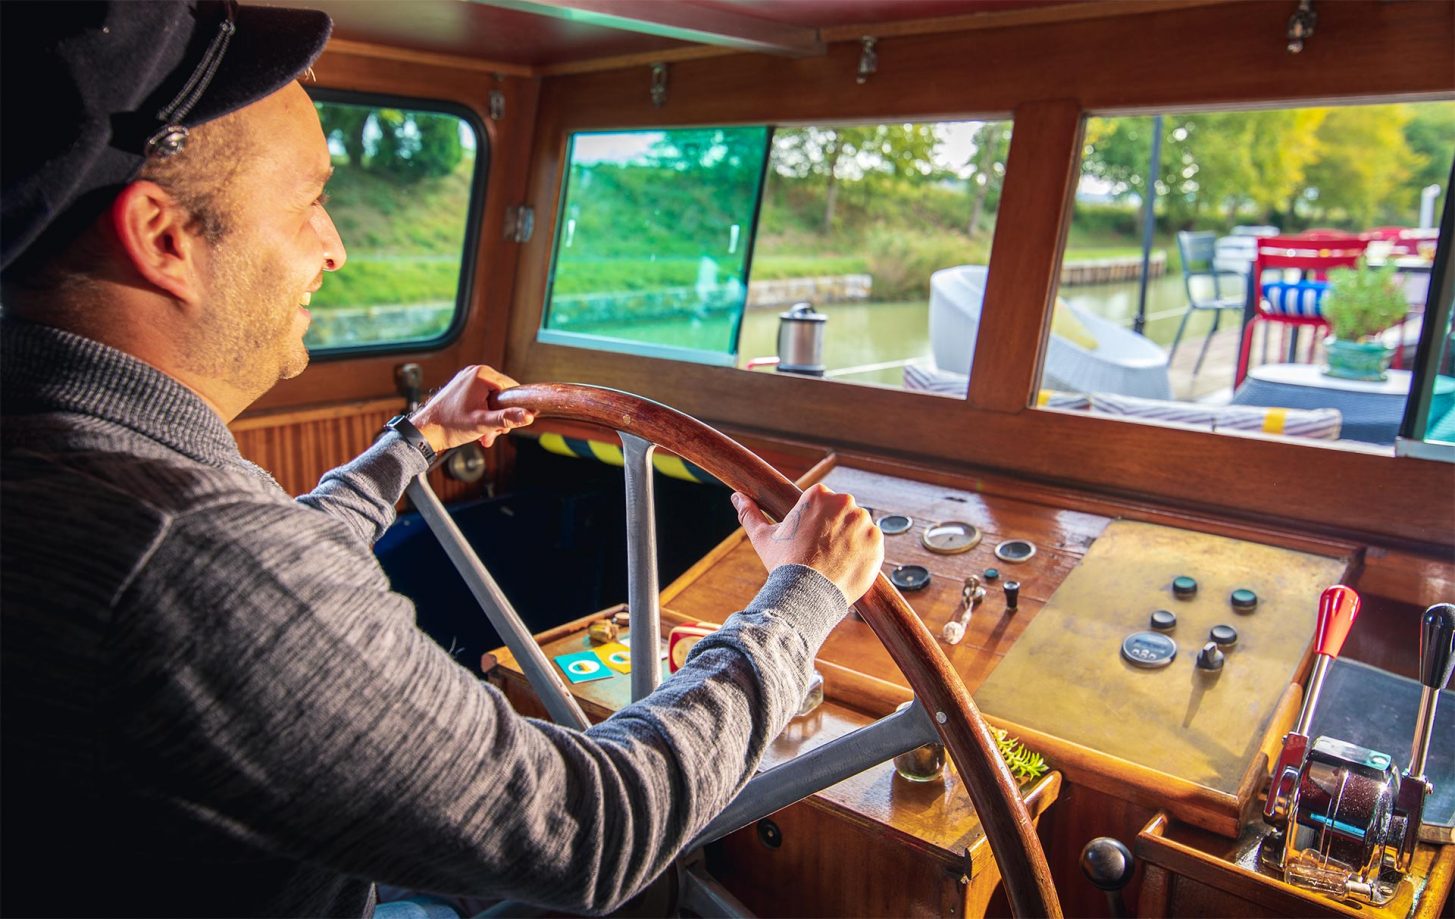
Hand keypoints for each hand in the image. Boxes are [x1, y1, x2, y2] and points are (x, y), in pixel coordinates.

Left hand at [409, 365, 535, 451]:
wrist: (425, 431)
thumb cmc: (449, 425)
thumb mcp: (482, 423)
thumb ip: (507, 418)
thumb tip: (528, 416)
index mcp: (481, 374)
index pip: (511, 389)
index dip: (512, 408)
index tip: (506, 424)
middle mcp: (475, 372)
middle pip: (501, 396)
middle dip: (499, 417)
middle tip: (493, 432)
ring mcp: (467, 379)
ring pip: (492, 400)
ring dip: (491, 419)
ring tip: (484, 434)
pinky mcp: (462, 388)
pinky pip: (481, 400)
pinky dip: (482, 415)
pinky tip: (477, 429)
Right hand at [731, 484, 883, 603]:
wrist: (807, 594)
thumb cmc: (783, 564)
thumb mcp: (762, 537)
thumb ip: (750, 513)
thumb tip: (736, 497)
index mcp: (819, 495)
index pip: (822, 501)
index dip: (815, 521)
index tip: (809, 538)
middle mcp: (844, 503)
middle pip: (842, 512)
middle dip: (834, 528)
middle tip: (821, 552)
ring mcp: (863, 522)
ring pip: (858, 527)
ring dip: (850, 539)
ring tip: (834, 561)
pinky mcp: (877, 542)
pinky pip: (872, 543)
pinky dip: (864, 553)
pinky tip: (847, 565)